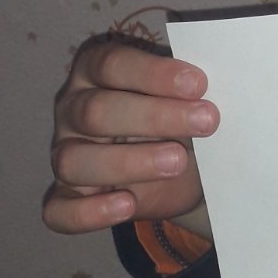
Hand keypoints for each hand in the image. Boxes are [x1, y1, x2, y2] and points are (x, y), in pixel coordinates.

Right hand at [46, 39, 216, 234]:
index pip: (112, 64)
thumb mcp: (187, 100)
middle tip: (206, 122)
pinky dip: (90, 212)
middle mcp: (73, 109)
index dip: (153, 74)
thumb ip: (191, 92)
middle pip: (96, 111)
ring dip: (128, 162)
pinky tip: (127, 205)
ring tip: (177, 161)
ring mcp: (64, 154)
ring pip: (74, 160)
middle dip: (154, 116)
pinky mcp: (65, 197)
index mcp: (96, 71)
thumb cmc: (180, 120)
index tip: (198, 84)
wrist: (183, 170)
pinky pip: (61, 210)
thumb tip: (216, 90)